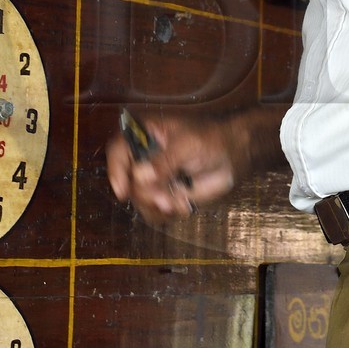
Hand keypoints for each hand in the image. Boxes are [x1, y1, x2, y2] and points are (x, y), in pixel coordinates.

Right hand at [105, 113, 248, 226]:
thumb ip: (164, 161)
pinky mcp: (163, 194)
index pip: (118, 150)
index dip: (116, 170)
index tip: (123, 192)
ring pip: (139, 200)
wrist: (232, 156)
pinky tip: (183, 205)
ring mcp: (152, 178)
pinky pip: (154, 211)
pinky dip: (167, 213)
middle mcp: (143, 157)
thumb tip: (139, 176)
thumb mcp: (188, 145)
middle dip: (145, 195)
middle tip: (165, 200)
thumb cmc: (211, 139)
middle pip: (127, 181)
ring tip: (179, 201)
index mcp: (144, 134)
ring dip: (157, 206)